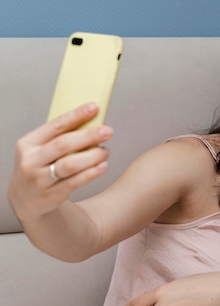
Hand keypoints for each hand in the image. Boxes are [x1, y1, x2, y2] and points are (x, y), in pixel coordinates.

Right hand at [8, 103, 111, 221]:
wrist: (25, 198)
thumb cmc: (39, 167)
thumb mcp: (39, 150)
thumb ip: (58, 138)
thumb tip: (90, 121)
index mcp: (28, 144)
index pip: (54, 126)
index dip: (76, 115)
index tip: (94, 107)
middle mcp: (31, 161)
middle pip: (63, 144)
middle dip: (89, 136)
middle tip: (108, 131)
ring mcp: (40, 179)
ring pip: (70, 164)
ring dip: (93, 156)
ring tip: (106, 151)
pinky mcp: (52, 194)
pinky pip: (75, 182)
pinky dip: (91, 173)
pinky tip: (102, 166)